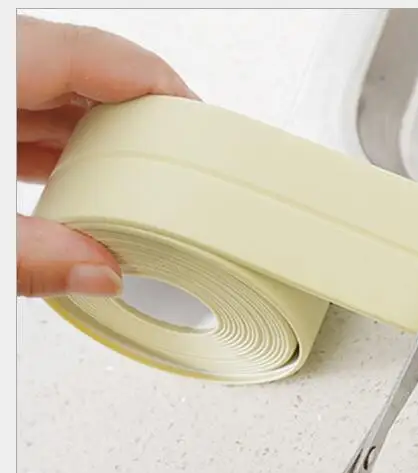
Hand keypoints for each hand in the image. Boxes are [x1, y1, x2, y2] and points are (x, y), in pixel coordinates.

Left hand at [16, 14, 196, 297]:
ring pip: (57, 96)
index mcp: (0, 66)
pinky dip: (62, 148)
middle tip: (179, 166)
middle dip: (139, 124)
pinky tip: (82, 184)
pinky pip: (29, 115)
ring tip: (139, 183)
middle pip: (87, 76)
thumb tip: (100, 274)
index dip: (161, 85)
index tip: (200, 123)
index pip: (100, 55)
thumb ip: (28, 255)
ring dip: (101, 141)